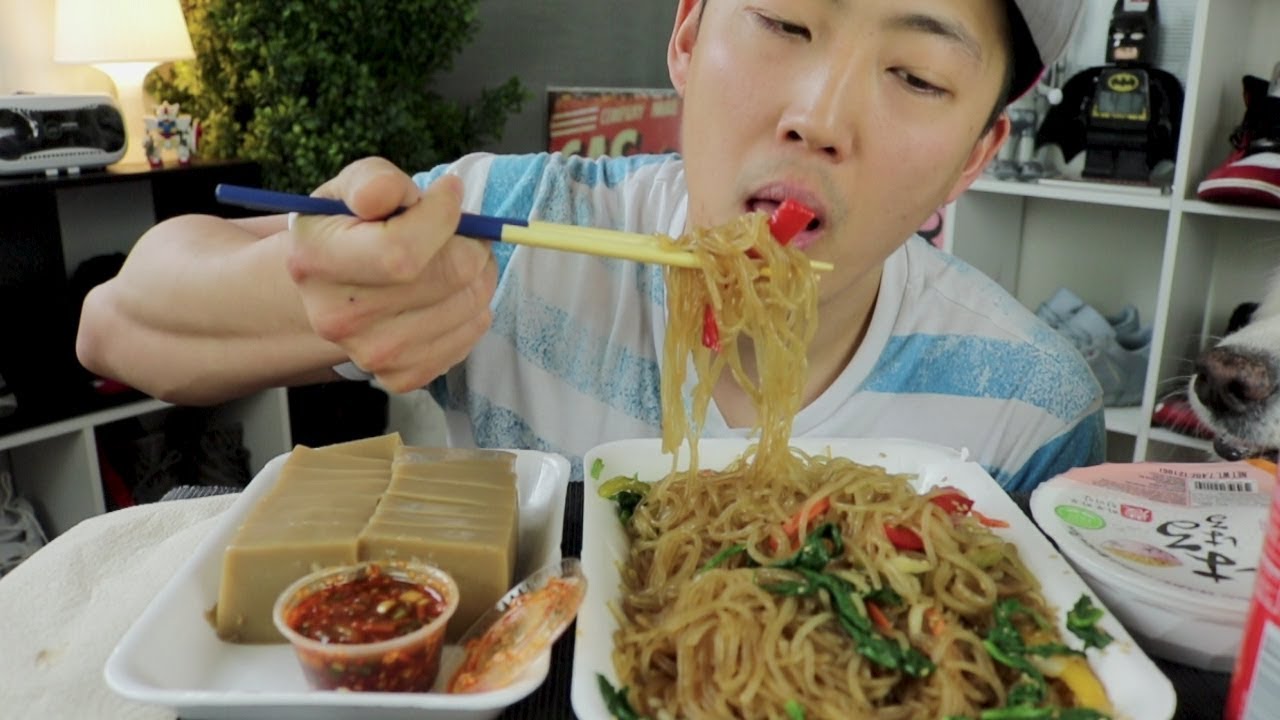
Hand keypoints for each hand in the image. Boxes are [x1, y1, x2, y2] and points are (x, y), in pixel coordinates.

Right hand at [286, 157, 497, 392]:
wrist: (335, 286)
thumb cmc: (353, 226)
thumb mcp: (354, 187)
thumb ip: (373, 181)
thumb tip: (392, 192)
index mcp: (317, 260)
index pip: (401, 250)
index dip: (443, 215)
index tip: (449, 192)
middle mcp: (337, 317)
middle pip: (448, 276)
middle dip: (472, 244)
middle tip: (467, 231)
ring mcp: (370, 354)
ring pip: (469, 307)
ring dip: (481, 275)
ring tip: (460, 259)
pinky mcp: (400, 377)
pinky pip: (468, 338)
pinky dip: (473, 311)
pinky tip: (451, 294)